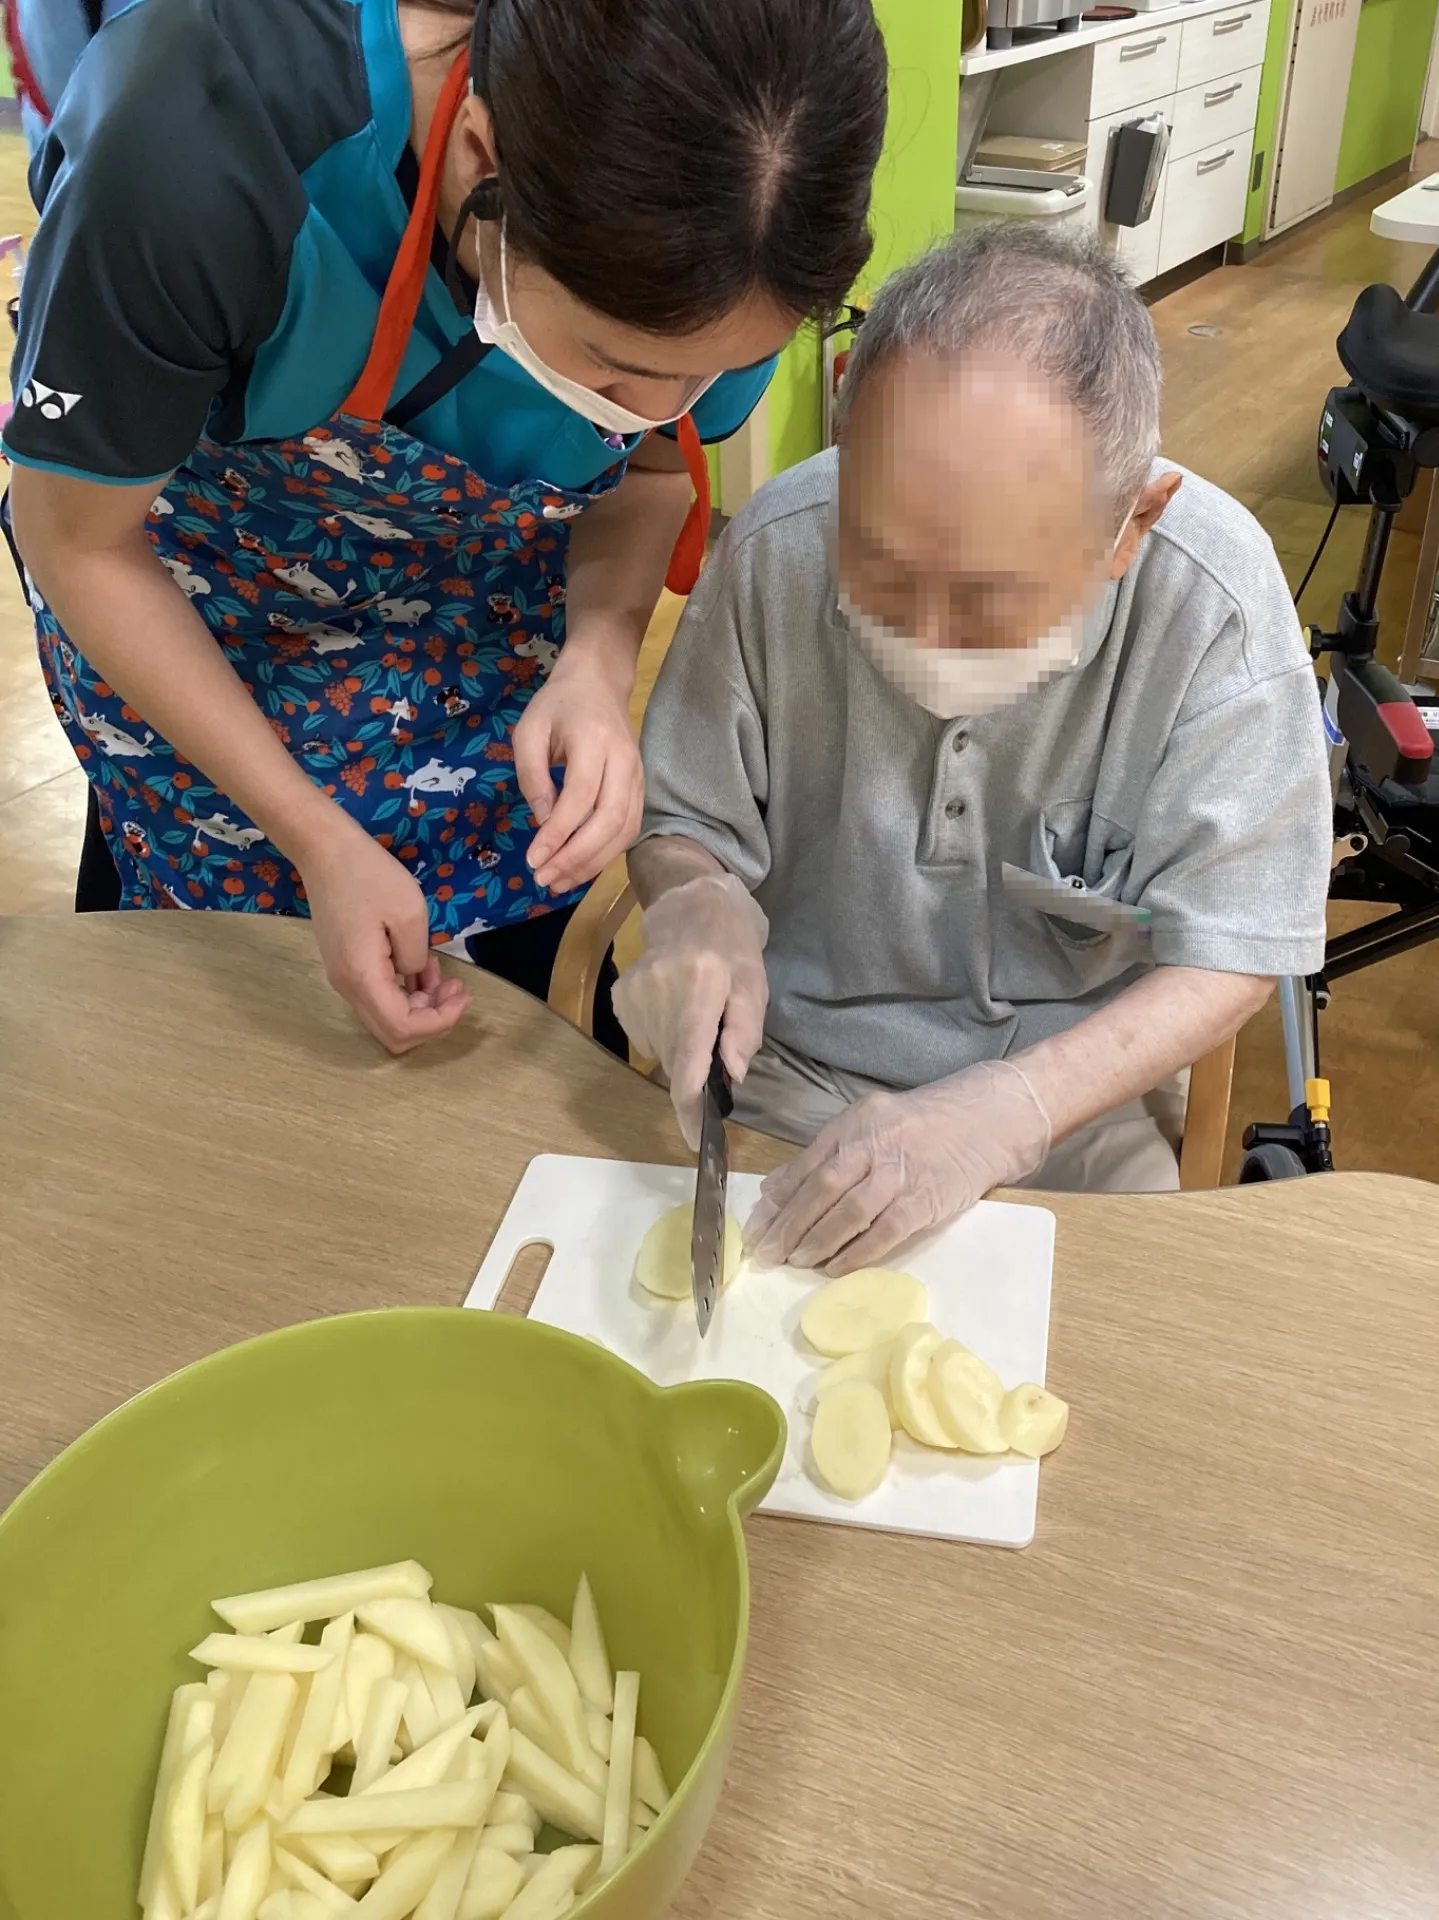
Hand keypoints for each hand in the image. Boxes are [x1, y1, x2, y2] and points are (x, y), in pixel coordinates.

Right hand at [299, 820, 470, 1052]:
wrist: (325, 851)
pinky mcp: (346, 967)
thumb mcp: (410, 913)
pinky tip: (423, 966)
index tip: (463, 994)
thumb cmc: (369, 875)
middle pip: (393, 1034)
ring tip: (443, 972)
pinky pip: (379, 997)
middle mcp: (348, 987)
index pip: (402, 1028)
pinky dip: (406, 992)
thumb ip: (417, 959)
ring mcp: (344, 979)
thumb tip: (414, 978)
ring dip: (421, 1005)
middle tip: (456, 988)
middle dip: (432, 1019)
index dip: (440, 1022)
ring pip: (387, 1017)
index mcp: (362, 976)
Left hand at [513, 652, 643, 894]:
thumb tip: (543, 823)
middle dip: (577, 856)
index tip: (534, 859)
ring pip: (624, 830)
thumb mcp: (529, 731)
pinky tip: (580, 867)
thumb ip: (532, 777)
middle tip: (545, 879)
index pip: (581, 796)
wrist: (599, 683)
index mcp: (595, 740)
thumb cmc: (558, 705)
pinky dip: (606, 854)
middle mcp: (624, 761)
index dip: (559, 832)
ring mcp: (638, 776)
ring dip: (592, 862)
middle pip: (609, 820)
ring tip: (559, 882)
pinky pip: (629, 829)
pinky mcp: (640, 789)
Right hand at [611, 874, 768, 1148]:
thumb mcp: (754, 985)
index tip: (698, 1140)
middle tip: (716, 1047)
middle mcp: (658, 994)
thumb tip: (731, 1076)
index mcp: (698, 989)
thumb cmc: (731, 947)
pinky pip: (646, 1039)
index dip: (691, 1109)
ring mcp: (633, 997)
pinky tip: (675, 1006)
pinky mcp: (620, 999)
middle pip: (675, 1065)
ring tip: (697, 1016)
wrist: (689, 905)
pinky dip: (665, 1035)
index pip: (688, 1065)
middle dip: (697, 1073)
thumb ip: (745, 1031)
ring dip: (682, 1051)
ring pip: (661, 1054)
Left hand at [746, 1059, 1052, 1273]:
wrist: (989, 1120)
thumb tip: (775, 1191)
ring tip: (797, 1261)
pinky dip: (857, 1253)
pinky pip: (885, 1231)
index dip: (777, 1201)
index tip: (756, 1229)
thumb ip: (826, 1156)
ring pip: (849, 1211)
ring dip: (818, 1241)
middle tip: (767, 1253)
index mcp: (855, 1124)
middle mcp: (874, 1144)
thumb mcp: (871, 1126)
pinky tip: (836, 1268)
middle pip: (821, 1189)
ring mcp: (902, 1171)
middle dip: (789, 1225)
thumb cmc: (925, 1126)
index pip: (806, 1165)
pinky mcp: (927, 1199)